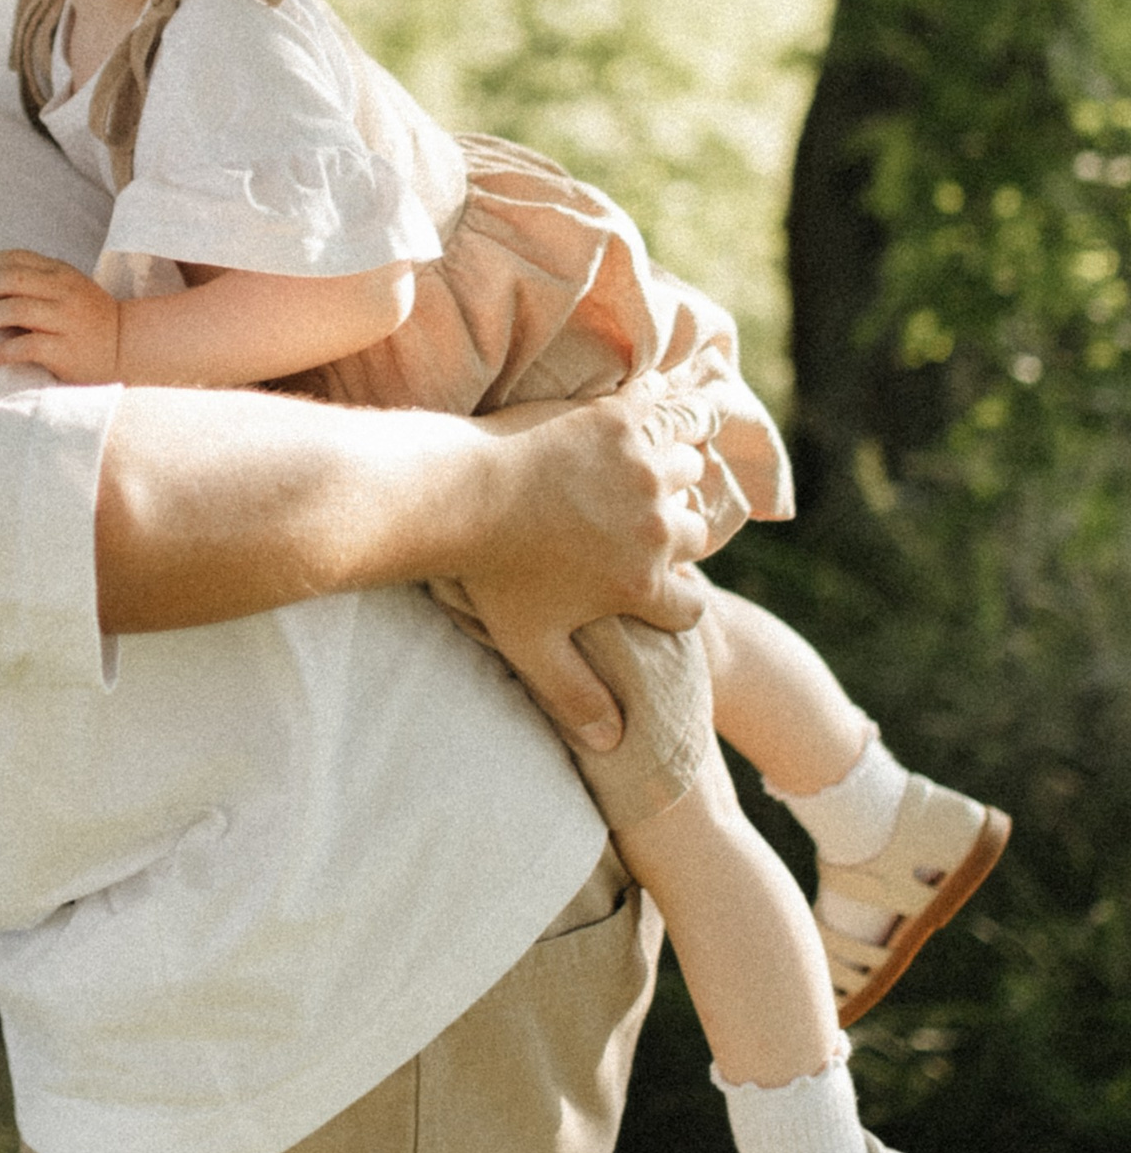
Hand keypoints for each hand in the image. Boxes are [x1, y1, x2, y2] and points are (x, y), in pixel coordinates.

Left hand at [0, 249, 122, 384]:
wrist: (127, 346)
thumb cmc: (87, 319)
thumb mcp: (64, 289)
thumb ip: (33, 283)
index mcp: (59, 272)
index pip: (15, 259)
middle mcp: (63, 291)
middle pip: (11, 279)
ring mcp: (66, 319)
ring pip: (17, 309)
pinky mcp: (66, 349)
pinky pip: (28, 345)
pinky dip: (4, 350)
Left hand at [458, 373, 718, 750]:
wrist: (457, 494)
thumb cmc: (491, 573)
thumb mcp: (531, 646)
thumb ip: (575, 697)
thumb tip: (613, 742)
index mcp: (643, 585)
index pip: (690, 605)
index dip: (672, 600)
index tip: (647, 584)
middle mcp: (658, 527)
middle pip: (695, 532)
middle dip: (672, 534)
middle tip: (634, 524)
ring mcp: (645, 469)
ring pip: (687, 471)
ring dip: (670, 473)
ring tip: (639, 474)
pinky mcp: (624, 420)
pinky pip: (670, 410)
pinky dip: (666, 411)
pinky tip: (651, 412)